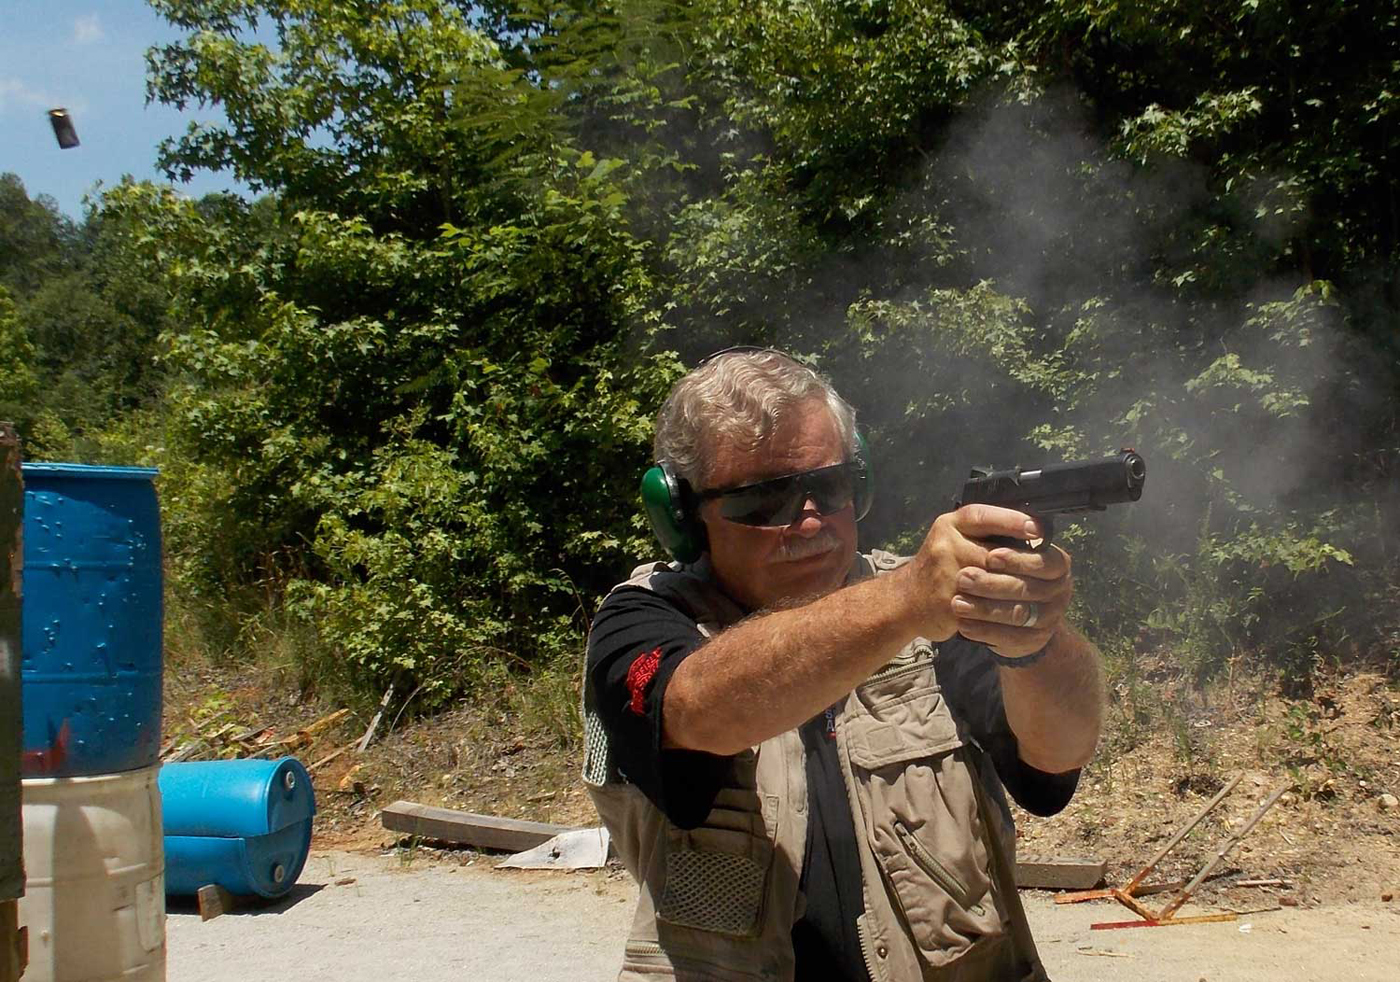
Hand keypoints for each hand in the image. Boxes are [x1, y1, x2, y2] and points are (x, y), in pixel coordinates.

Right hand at [899, 504, 1064, 646]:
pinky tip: (1019, 610)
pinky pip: (983, 605)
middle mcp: (945, 545)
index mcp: (949, 525)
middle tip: (1047, 568)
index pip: (982, 516)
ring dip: (1016, 587)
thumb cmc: (939, 567)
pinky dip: (1002, 609)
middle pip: (993, 552)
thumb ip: (983, 535)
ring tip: (1039, 592)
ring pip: (992, 581)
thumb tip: (1029, 533)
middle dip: (1021, 563)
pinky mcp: (947, 601)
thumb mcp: (954, 540)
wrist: (906, 599)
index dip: (1012, 521)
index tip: (1037, 529)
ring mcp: (944, 574)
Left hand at [947, 510, 1072, 659]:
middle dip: (992, 583)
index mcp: (1058, 563)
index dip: (1017, 559)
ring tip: (956, 603)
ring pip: (1016, 614)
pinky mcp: (1034, 640)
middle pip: (1027, 588)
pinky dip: (984, 631)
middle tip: (963, 578)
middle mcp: (1060, 591)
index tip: (991, 555)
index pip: (1045, 560)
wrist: (1009, 610)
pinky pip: (1009, 638)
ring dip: (984, 608)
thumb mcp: (1006, 547)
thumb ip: (1005, 535)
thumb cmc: (1003, 570)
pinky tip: (963, 625)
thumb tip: (999, 521)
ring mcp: (1050, 618)